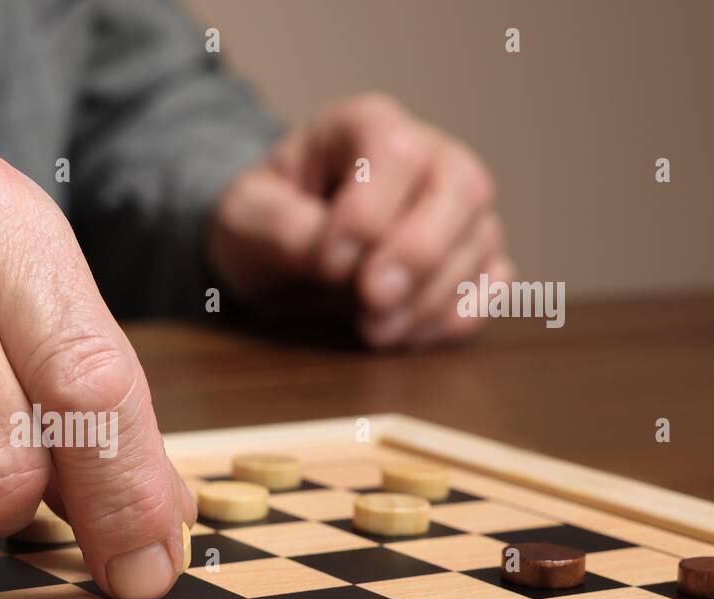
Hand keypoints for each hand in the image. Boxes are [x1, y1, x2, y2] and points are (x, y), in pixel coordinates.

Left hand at [208, 93, 512, 348]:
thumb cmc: (261, 223)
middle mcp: (427, 155)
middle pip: (462, 187)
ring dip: (430, 297)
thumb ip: (283, 229)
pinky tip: (409, 332)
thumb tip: (343, 261)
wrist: (271, 255)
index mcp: (364, 126)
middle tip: (373, 302)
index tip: (330, 259)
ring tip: (373, 329)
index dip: (369, 212)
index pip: (395, 152)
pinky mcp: (472, 256)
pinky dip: (458, 315)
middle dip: (419, 254)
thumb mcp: (245, 218)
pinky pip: (492, 283)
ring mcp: (457, 207)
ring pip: (480, 241)